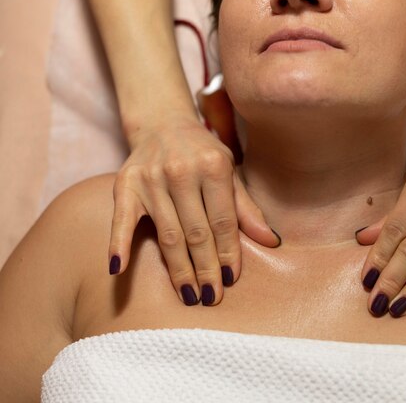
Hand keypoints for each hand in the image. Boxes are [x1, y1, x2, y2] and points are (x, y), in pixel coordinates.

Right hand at [108, 112, 279, 305]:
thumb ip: (246, 209)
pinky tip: (118, 270)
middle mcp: (181, 172)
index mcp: (213, 167)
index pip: (223, 221)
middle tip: (210, 298)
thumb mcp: (230, 173)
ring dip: (178, 269)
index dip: (227, 253)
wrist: (162, 123)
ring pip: (168, 234)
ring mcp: (151, 179)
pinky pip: (121, 219)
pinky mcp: (124, 184)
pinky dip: (119, 244)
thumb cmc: (203, 154)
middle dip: (205, 268)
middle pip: (196, 232)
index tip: (229, 279)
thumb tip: (272, 241)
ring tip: (189, 295)